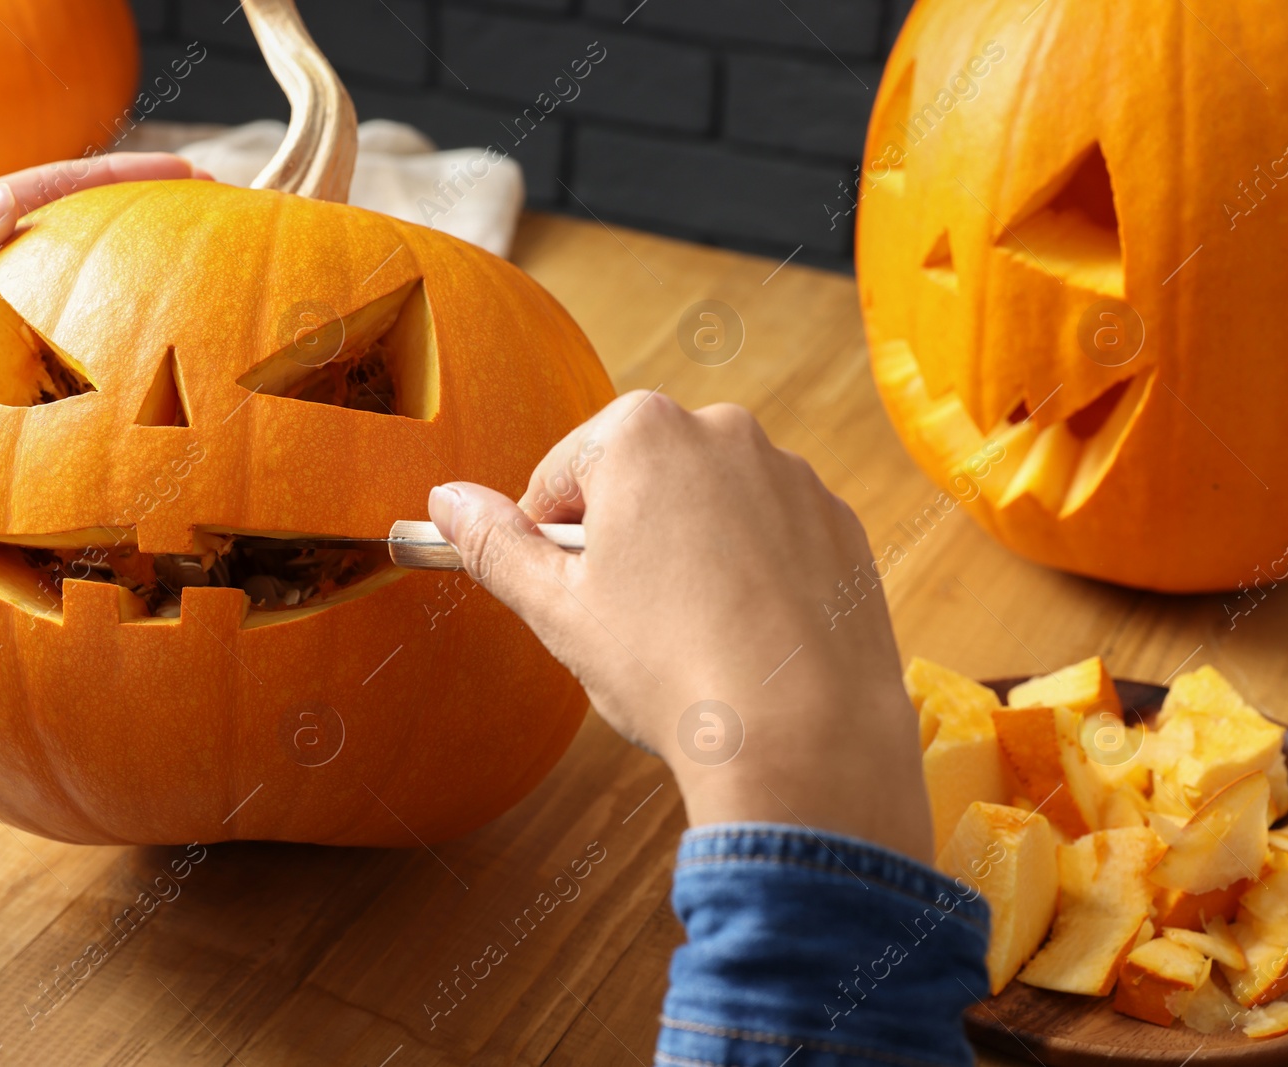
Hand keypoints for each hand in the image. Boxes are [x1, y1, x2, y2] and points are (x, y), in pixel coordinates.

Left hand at [0, 152, 207, 515]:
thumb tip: (2, 202)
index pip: (37, 190)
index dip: (114, 178)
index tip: (185, 177)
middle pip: (57, 219)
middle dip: (131, 206)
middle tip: (203, 205)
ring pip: (60, 273)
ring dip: (122, 262)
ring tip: (186, 260)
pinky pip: (48, 329)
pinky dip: (96, 325)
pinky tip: (133, 344)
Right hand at [429, 391, 933, 863]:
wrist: (803, 736)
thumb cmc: (670, 667)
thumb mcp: (556, 607)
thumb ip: (494, 544)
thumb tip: (446, 500)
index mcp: (641, 432)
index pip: (561, 476)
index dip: (551, 544)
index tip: (570, 597)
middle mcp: (725, 430)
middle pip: (639, 481)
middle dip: (623, 542)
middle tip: (628, 623)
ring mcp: (792, 476)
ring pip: (708, 509)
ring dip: (688, 555)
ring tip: (692, 638)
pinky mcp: (841, 524)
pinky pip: (772, 537)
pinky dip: (752, 575)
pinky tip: (747, 640)